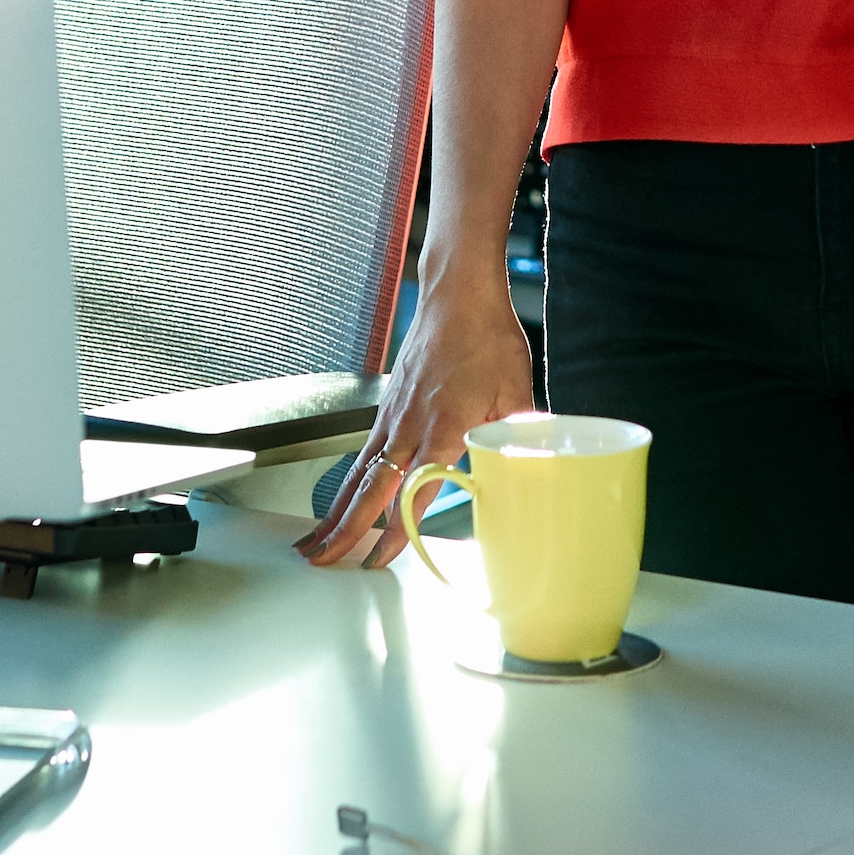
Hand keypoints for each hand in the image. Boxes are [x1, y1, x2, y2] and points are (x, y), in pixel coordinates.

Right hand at [297, 284, 535, 569]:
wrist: (458, 294)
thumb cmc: (486, 337)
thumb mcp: (514, 391)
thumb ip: (518, 435)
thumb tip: (537, 467)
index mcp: (442, 427)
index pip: (414, 490)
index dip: (397, 529)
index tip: (381, 558)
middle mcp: (409, 426)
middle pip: (370, 488)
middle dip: (345, 529)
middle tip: (323, 559)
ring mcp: (393, 415)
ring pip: (358, 473)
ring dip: (335, 510)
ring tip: (316, 540)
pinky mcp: (388, 406)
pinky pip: (362, 452)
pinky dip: (347, 480)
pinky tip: (341, 497)